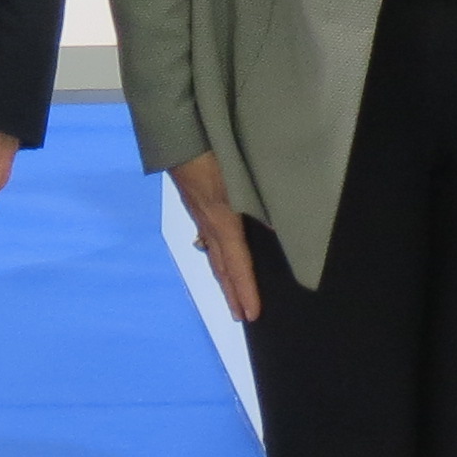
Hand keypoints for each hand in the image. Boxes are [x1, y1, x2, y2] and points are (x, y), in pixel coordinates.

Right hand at [169, 151, 259, 322]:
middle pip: (222, 268)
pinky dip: (215, 253)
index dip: (245, 291)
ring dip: (223, 278)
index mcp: (223, 223)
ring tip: (230, 294)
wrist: (179, 140)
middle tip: (241, 316)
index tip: (251, 314)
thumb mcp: (241, 180)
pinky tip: (215, 252)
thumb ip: (259, 204)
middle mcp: (210, 226)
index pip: (238, 265)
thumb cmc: (213, 157)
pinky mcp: (197, 207)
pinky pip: (208, 238)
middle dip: (232, 294)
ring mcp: (201, 217)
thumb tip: (277, 228)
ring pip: (214, 255)